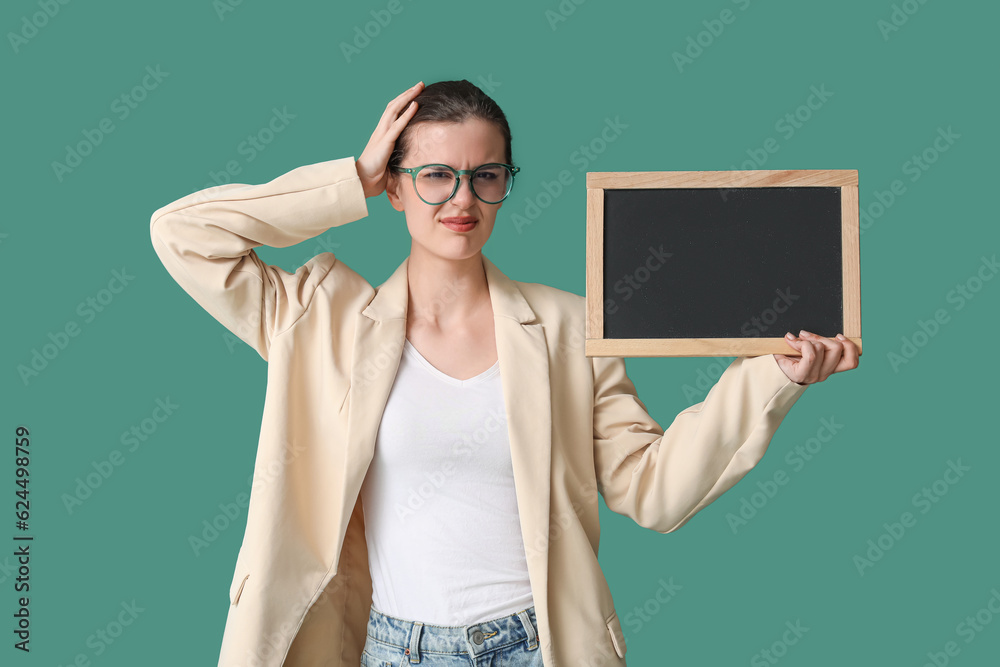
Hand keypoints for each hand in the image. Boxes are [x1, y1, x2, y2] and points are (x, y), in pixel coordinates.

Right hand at [356, 81, 423, 198]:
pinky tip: (415, 105)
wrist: (363, 180)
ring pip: (395, 110)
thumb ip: (396, 152)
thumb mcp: (389, 159)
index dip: (403, 101)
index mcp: (382, 133)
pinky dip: (407, 114)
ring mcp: (382, 134)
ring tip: (418, 88)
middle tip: (419, 84)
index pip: (393, 112)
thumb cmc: (376, 173)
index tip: (415, 94)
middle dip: (407, 93)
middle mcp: (381, 130)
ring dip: (408, 97)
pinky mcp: (385, 142)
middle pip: (394, 105)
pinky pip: (398, 125)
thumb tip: (409, 154)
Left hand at [773, 330, 859, 384]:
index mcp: (830, 368)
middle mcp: (825, 374)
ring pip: (823, 349)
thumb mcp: (807, 348)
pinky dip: (802, 344)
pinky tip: (792, 341)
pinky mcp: (802, 375)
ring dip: (809, 340)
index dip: (850, 346)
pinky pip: (811, 355)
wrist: (770, 370)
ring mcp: (814, 376)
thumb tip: (809, 332)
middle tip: (806, 336)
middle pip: (837, 348)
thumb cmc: (787, 358)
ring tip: (797, 340)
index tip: (838, 336)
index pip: (851, 362)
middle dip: (822, 337)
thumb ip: (816, 342)